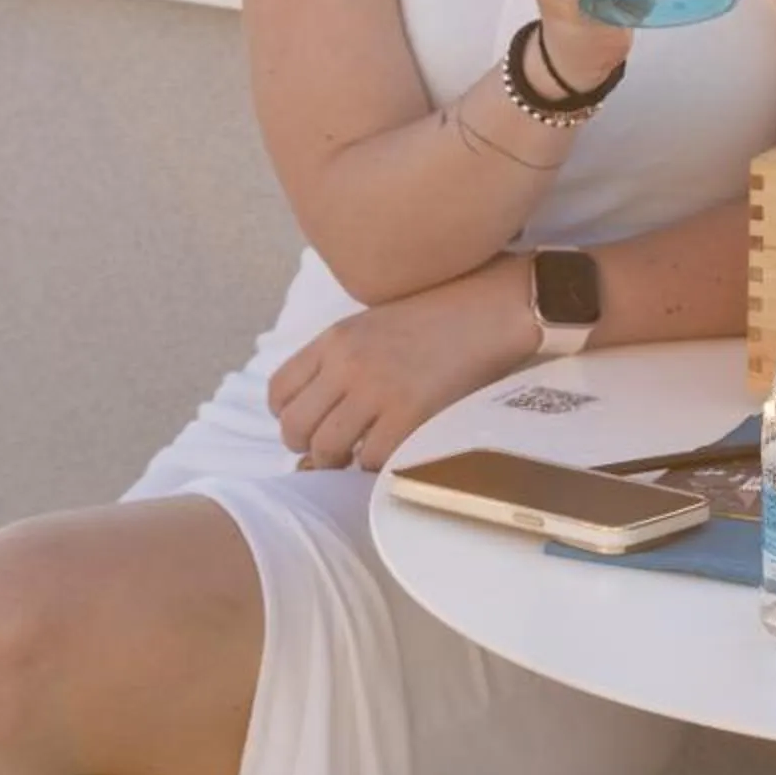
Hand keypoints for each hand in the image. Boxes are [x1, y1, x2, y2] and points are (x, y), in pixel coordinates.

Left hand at [271, 259, 539, 471]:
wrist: (495, 308)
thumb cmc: (444, 315)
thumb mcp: (378, 322)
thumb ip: (345, 357)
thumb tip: (327, 408)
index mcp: (336, 338)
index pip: (279, 390)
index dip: (288, 416)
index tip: (312, 424)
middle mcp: (348, 363)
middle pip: (295, 426)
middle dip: (308, 448)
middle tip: (331, 453)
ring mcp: (377, 388)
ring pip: (326, 448)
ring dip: (339, 463)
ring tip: (360, 458)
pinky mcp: (410, 412)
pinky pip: (372, 458)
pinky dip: (378, 466)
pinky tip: (395, 453)